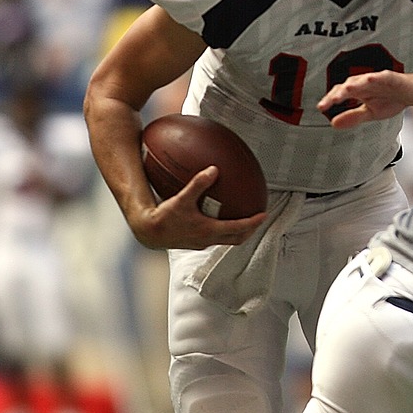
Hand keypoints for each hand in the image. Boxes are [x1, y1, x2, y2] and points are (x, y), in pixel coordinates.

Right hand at [132, 166, 265, 249]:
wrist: (148, 232)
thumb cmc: (163, 217)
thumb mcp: (181, 199)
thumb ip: (198, 184)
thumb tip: (214, 169)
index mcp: (209, 230)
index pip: (238, 228)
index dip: (253, 222)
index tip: (264, 215)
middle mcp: (208, 239)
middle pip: (237, 238)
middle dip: (250, 230)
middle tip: (257, 220)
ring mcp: (201, 243)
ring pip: (226, 240)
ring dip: (236, 231)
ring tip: (242, 220)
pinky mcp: (194, 242)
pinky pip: (213, 237)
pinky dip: (221, 229)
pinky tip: (215, 217)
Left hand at [319, 70, 412, 128]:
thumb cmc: (392, 99)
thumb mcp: (370, 113)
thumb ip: (353, 117)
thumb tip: (333, 124)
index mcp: (358, 91)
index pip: (341, 93)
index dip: (330, 99)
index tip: (321, 107)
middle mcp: (365, 83)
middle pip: (349, 85)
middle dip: (340, 92)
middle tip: (331, 101)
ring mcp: (378, 79)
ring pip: (363, 80)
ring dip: (355, 83)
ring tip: (347, 89)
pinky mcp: (392, 77)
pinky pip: (383, 76)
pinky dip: (377, 77)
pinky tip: (370, 79)